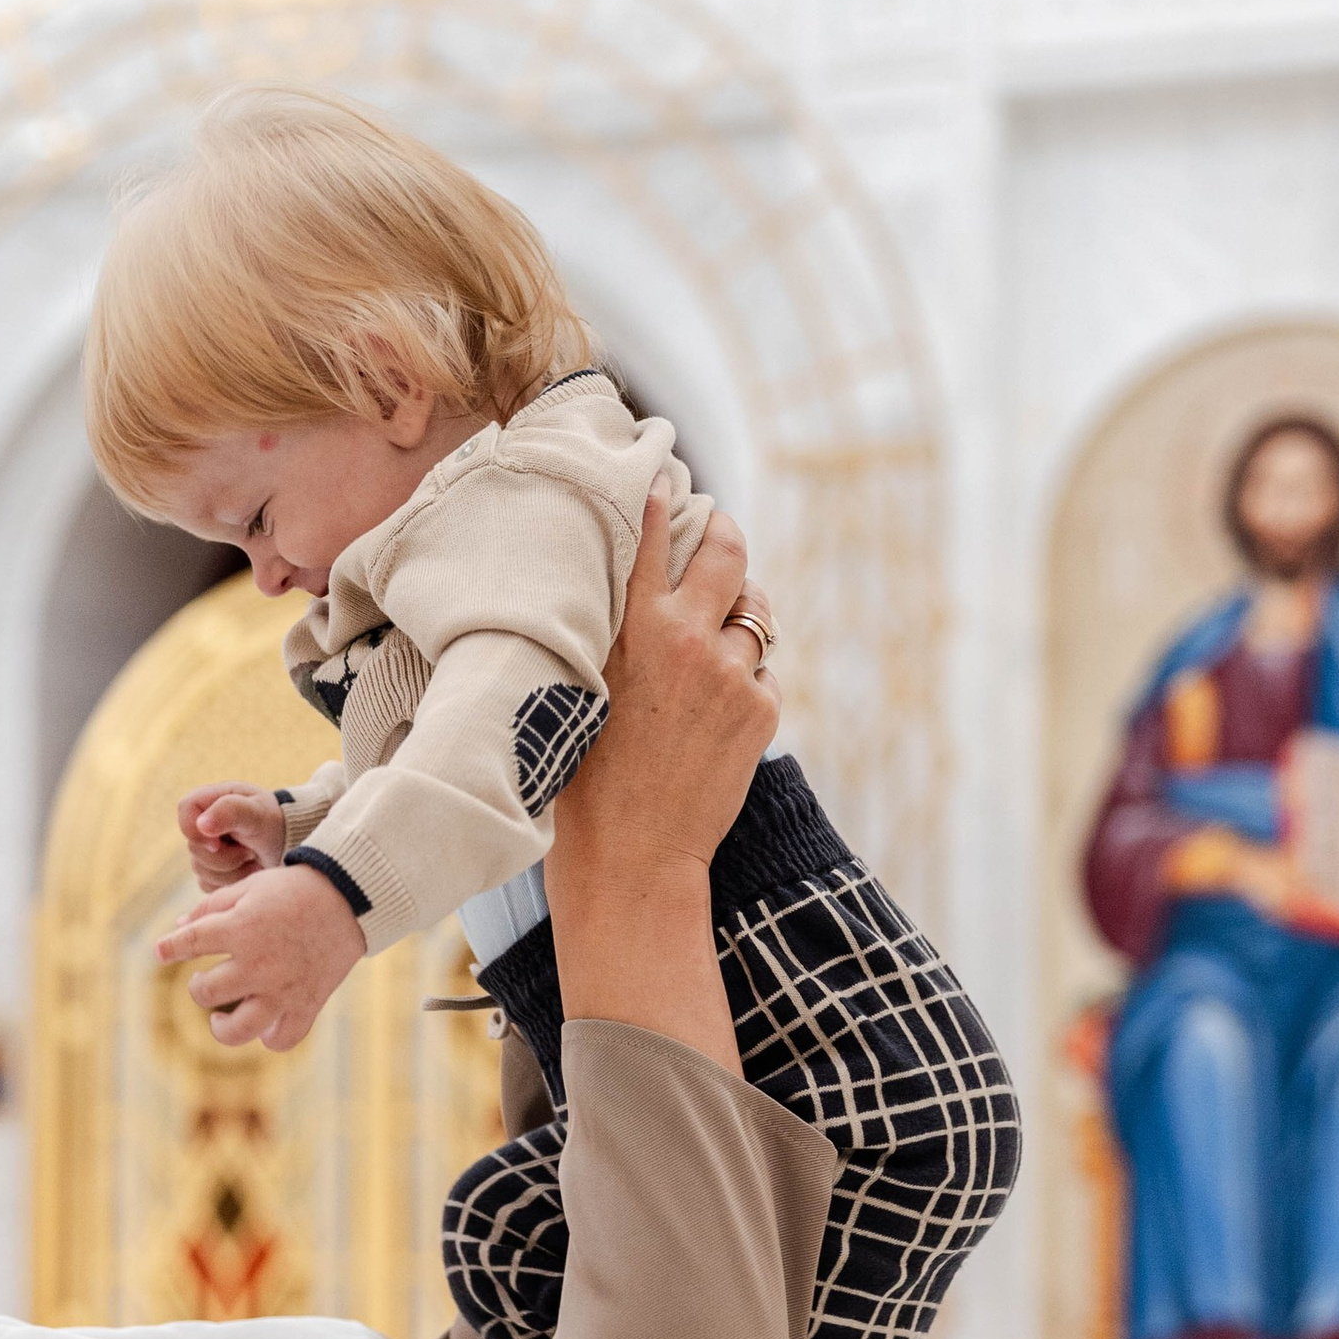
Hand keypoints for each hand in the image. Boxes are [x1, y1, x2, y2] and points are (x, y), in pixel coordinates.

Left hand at [156, 863, 364, 1049]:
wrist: (351, 897)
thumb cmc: (295, 889)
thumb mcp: (249, 887)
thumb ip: (211, 908)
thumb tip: (179, 927)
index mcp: (241, 928)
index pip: (190, 943)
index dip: (170, 949)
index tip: (161, 952)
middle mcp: (258, 964)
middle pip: (206, 993)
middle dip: (197, 986)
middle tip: (202, 979)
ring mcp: (282, 989)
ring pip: (238, 1029)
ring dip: (222, 1027)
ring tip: (219, 1020)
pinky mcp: (307, 1004)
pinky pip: (281, 1039)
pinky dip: (269, 1036)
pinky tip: (263, 1025)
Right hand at [179, 782, 286, 889]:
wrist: (292, 847)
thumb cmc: (276, 823)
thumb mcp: (257, 813)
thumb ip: (229, 811)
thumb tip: (201, 825)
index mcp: (211, 800)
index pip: (185, 809)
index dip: (195, 831)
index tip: (217, 843)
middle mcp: (205, 824)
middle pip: (194, 848)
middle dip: (225, 856)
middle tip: (250, 850)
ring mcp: (206, 849)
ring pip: (201, 871)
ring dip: (233, 871)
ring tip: (253, 859)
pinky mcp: (212, 872)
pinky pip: (209, 885)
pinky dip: (232, 882)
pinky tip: (249, 871)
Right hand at [541, 499, 776, 1074]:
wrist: (633, 859)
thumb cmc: (584, 786)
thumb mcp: (577, 696)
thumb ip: (606, 641)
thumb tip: (620, 599)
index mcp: (636, 632)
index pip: (655, 541)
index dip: (663, 504)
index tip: (666, 478)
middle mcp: (691, 641)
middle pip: (731, 555)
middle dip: (726, 535)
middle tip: (718, 530)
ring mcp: (734, 675)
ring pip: (753, 617)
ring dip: (737, 619)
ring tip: (714, 639)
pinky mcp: (762, 711)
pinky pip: (762, 672)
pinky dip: (744, 679)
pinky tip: (714, 710)